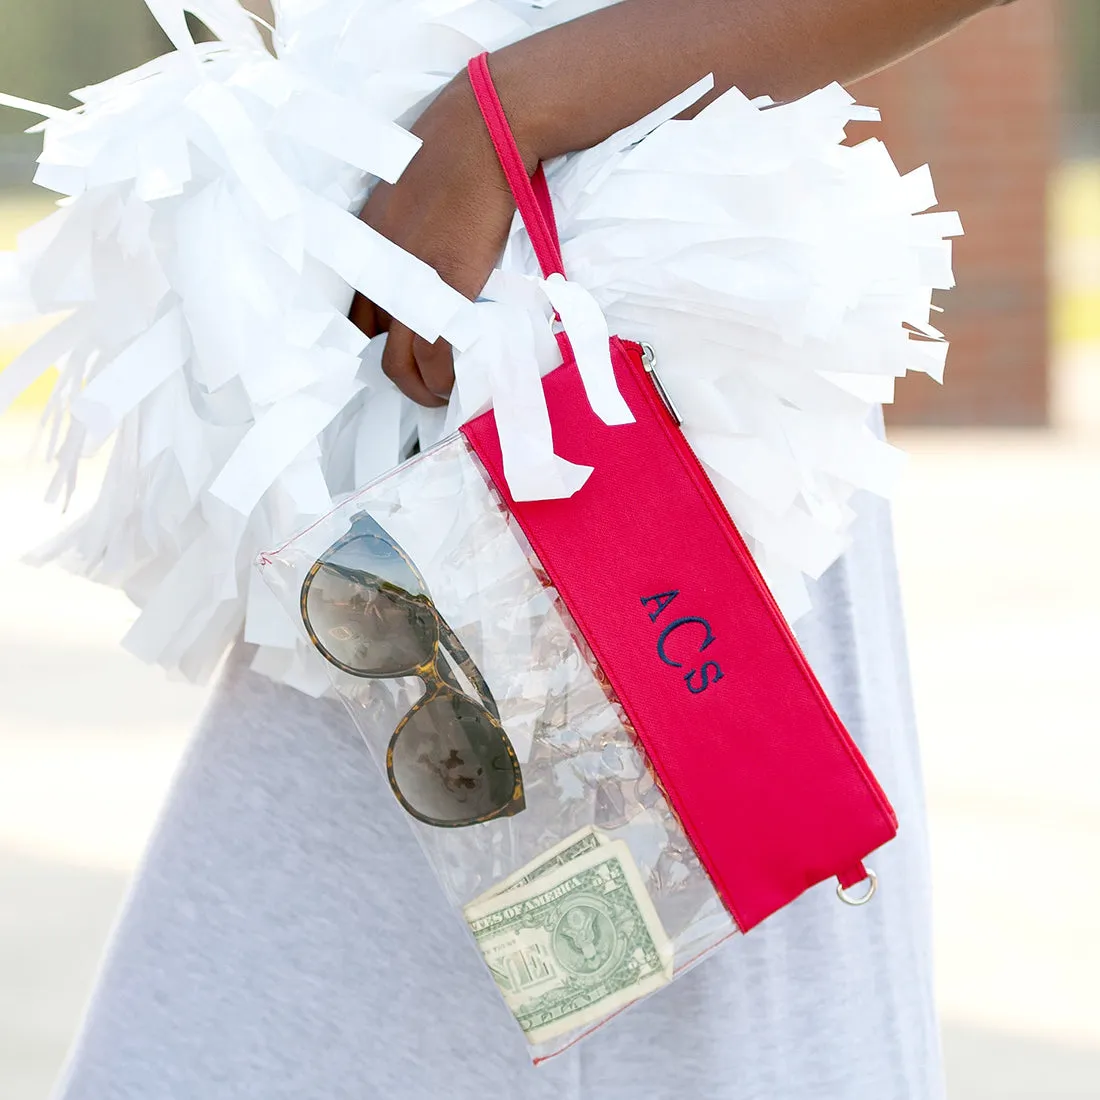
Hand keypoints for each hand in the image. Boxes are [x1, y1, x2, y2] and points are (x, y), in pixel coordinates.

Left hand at [350, 72, 519, 407]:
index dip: (366, 345)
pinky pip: (435, 358)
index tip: (392, 356)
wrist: (482, 133)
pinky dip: (445, 381)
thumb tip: (421, 258)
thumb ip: (401, 234)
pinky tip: (458, 384)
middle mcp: (375, 271)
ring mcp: (408, 286)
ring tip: (441, 395)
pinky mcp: (444, 292)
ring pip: (399, 366)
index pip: (348, 313)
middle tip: (422, 384)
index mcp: (363, 247)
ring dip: (420, 391)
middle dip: (396, 375)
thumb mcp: (404, 195)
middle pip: (370, 347)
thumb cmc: (451, 154)